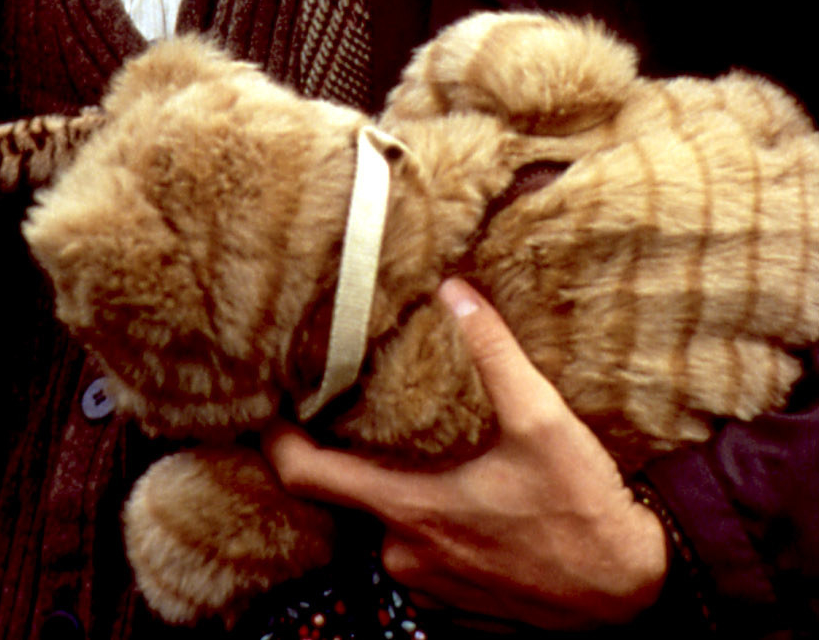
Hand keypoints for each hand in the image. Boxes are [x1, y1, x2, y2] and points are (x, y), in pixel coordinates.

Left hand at [264, 278, 668, 630]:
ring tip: (426, 452)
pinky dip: (431, 527)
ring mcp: (430, 590)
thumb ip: (493, 353)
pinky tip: (467, 499)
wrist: (633, 594)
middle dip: (359, 457)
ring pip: (391, 527)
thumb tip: (456, 290)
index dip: (278, 441)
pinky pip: (422, 557)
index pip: (309, 477)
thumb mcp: (543, 419)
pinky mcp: (456, 609)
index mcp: (412, 511)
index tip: (267, 409)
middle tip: (366, 413)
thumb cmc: (584, 511)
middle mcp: (407, 557)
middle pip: (354, 498)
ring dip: (401, 492)